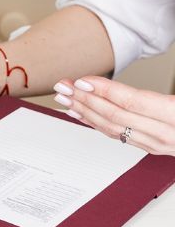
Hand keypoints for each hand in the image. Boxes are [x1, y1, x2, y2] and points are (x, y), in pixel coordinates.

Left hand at [53, 76, 174, 155]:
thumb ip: (163, 89)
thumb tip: (128, 84)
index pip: (134, 103)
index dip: (105, 91)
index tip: (82, 79)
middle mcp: (169, 134)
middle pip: (118, 116)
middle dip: (85, 99)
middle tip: (63, 85)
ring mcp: (161, 144)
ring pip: (115, 128)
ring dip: (85, 111)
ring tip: (64, 97)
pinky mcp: (156, 147)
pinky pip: (120, 135)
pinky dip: (96, 123)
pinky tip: (81, 113)